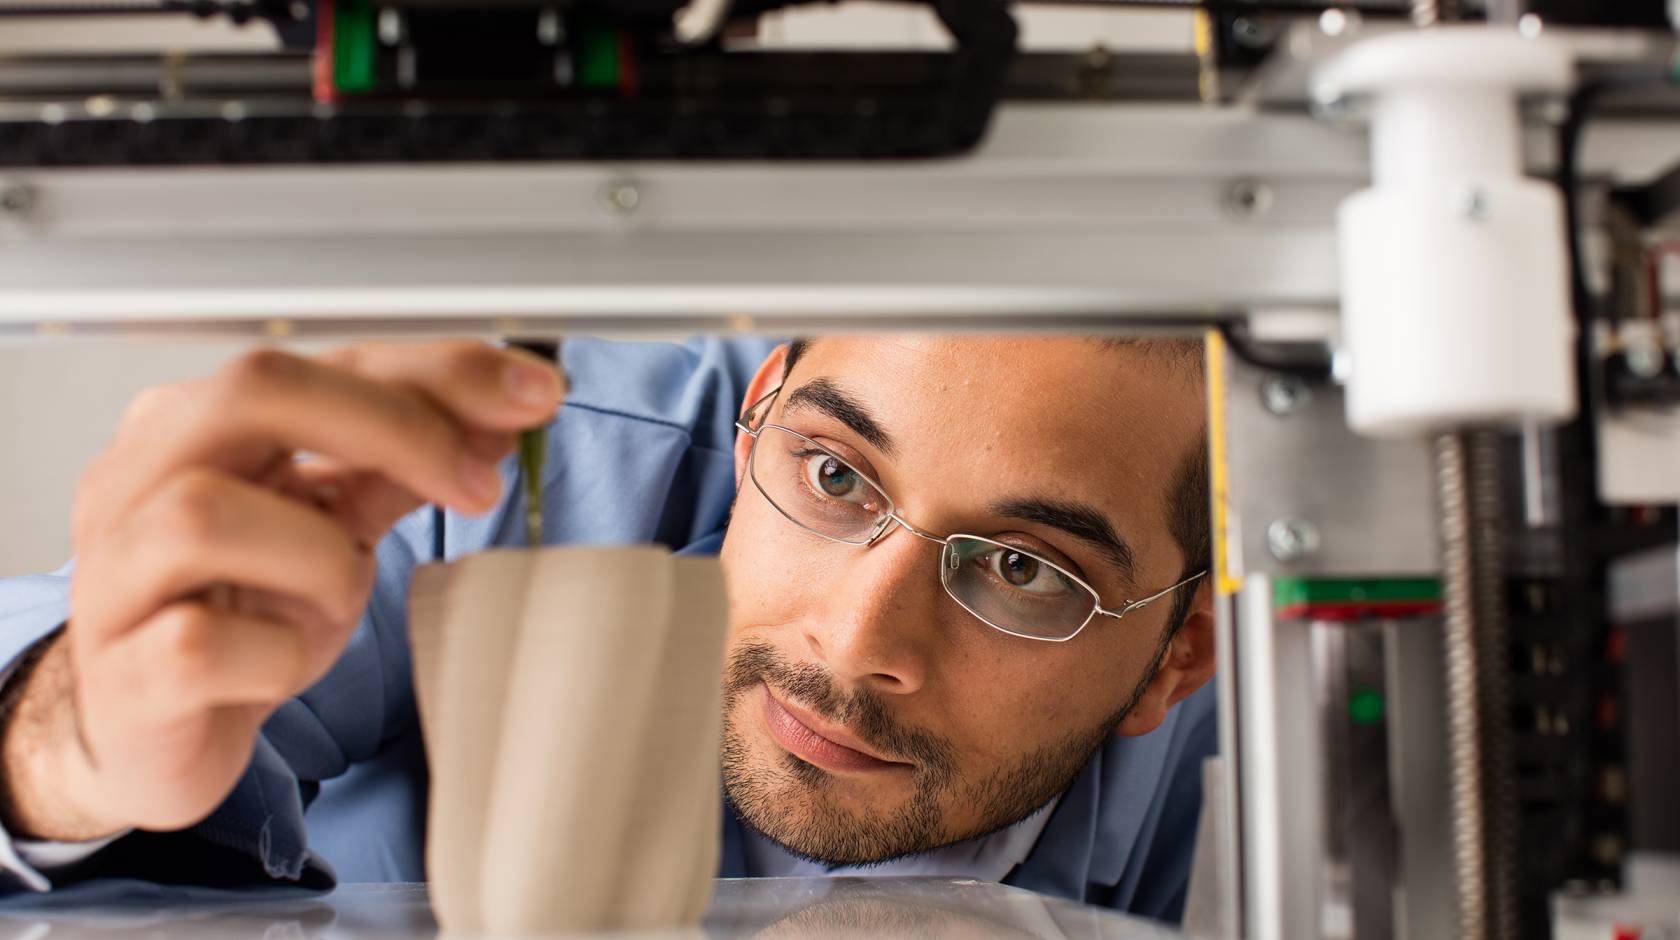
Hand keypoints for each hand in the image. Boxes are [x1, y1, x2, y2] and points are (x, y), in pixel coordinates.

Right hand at [0, 341, 562, 841]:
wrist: (153, 732)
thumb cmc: (235, 613)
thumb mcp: (332, 527)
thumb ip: (401, 466)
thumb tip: (503, 410)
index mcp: (192, 425)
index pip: (318, 361)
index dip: (435, 371)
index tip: (530, 393)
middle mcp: (134, 479)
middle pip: (255, 392)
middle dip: (392, 427)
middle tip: (478, 484)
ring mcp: (113, 574)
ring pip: (209, 515)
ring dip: (320, 559)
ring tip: (334, 597)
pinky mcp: (121, 674)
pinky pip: (201, 643)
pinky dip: (276, 655)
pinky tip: (281, 662)